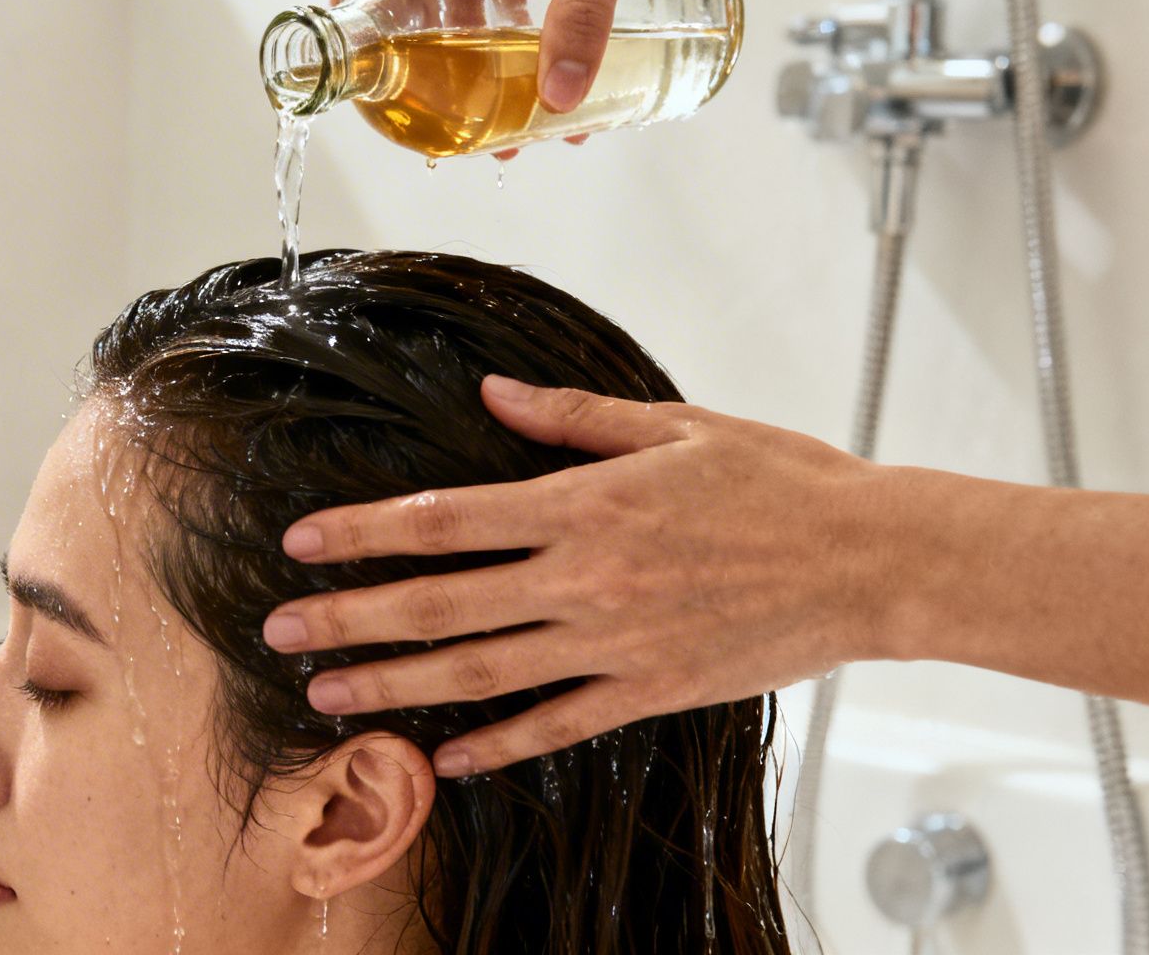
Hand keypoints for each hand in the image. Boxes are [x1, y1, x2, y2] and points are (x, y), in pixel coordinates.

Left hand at [262, 376, 903, 776]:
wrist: (870, 560)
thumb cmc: (781, 481)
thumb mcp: (673, 424)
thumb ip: (572, 416)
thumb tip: (492, 390)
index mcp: (583, 503)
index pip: (445, 519)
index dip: (363, 532)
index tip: (300, 542)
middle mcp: (585, 577)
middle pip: (441, 602)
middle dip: (350, 616)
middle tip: (278, 633)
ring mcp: (615, 641)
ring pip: (482, 670)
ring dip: (398, 684)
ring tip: (331, 697)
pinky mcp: (652, 690)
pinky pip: (558, 724)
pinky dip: (499, 744)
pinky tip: (447, 757)